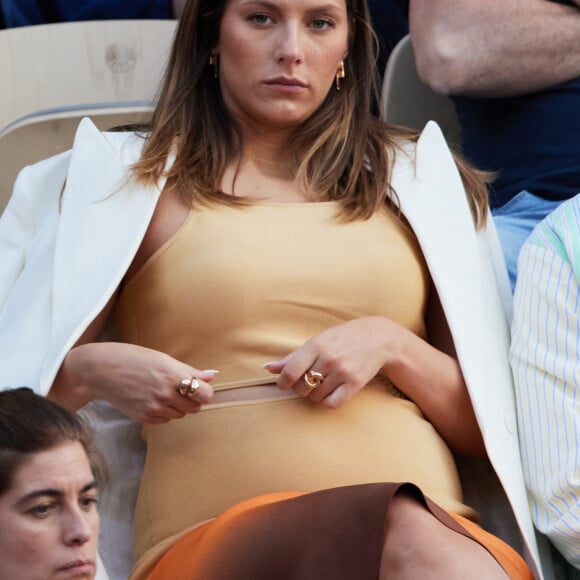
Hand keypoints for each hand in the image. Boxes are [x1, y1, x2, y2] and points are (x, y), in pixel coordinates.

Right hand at [51, 342, 217, 423]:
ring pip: (181, 414)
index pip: (205, 394)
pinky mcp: (144, 418)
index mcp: (173, 375)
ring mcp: (155, 407)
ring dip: (178, 406)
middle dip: (192, 399)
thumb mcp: (163, 359)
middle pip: (196, 407)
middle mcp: (166, 393)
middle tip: (179, 388)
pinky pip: (165, 420)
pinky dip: (164, 412)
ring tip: (162, 391)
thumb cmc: (133, 359)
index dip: (204, 391)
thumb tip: (213, 376)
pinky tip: (153, 399)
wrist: (101, 371)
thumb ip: (190, 370)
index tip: (199, 386)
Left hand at [263, 317, 396, 408]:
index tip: (285, 384)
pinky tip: (331, 392)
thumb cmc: (342, 338)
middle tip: (308, 381)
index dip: (283, 382)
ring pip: (315, 397)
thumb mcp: (318, 341)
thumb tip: (268, 368)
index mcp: (316, 345)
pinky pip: (332, 403)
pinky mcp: (355, 383)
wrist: (378, 338)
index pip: (290, 371)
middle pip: (301, 387)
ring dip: (315, 395)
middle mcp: (329, 358)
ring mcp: (343, 371)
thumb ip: (293, 356)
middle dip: (300, 388)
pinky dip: (327, 401)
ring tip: (322, 383)